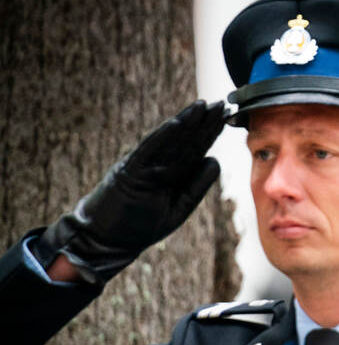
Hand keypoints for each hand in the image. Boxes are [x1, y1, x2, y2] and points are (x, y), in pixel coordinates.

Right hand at [34, 101, 226, 284]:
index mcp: (169, 173)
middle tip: (221, 104)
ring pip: (168, 141)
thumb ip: (196, 186)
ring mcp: (142, 166)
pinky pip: (148, 150)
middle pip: (184, 141)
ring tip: (203, 107)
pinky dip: (163, 136)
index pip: (194, 149)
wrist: (105, 241)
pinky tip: (179, 122)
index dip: (210, 133)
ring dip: (187, 123)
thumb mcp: (177, 208)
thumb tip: (215, 160)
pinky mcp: (129, 170)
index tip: (227, 117)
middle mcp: (156, 165)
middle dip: (204, 123)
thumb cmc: (139, 226)